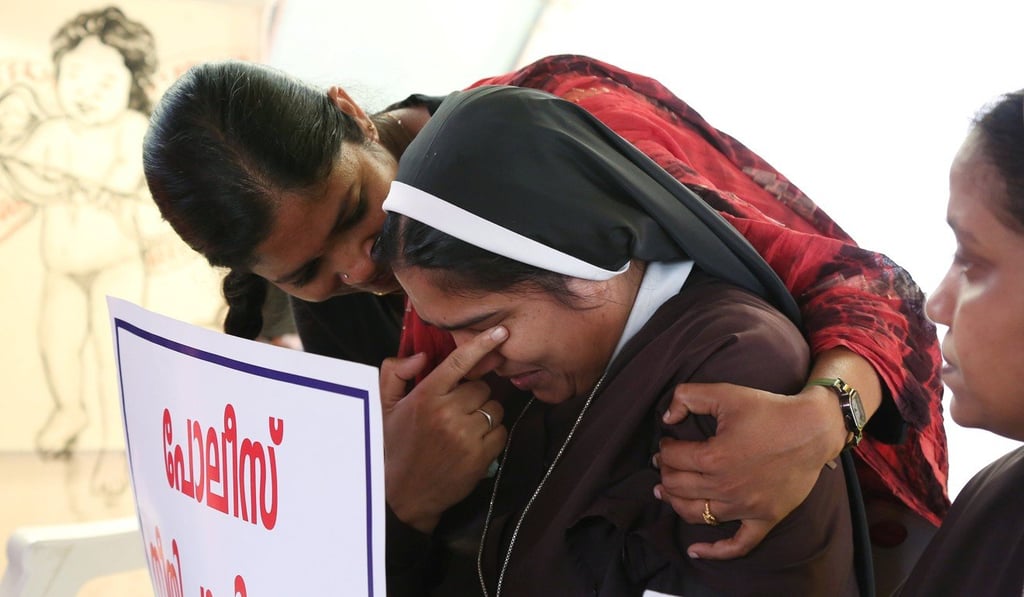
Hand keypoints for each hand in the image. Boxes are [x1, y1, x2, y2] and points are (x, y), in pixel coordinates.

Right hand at [379, 326, 508, 532]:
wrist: (402, 495)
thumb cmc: (394, 446)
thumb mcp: (384, 407)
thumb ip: (395, 373)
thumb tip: (422, 356)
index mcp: (425, 395)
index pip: (459, 362)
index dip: (482, 344)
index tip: (501, 331)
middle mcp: (447, 412)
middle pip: (482, 388)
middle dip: (474, 397)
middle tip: (457, 412)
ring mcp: (465, 435)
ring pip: (494, 409)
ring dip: (485, 416)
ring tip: (463, 430)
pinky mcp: (479, 456)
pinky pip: (501, 433)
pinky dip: (492, 437)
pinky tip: (473, 445)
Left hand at [653, 382, 839, 558]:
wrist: (814, 429)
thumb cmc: (769, 410)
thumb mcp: (725, 393)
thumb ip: (687, 396)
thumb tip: (667, 416)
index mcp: (714, 456)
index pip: (673, 458)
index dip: (664, 448)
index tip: (667, 443)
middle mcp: (726, 486)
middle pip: (678, 486)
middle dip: (666, 474)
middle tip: (664, 465)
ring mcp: (746, 507)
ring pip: (696, 514)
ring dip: (675, 503)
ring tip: (666, 493)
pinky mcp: (765, 518)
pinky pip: (738, 544)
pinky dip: (715, 551)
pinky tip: (695, 550)